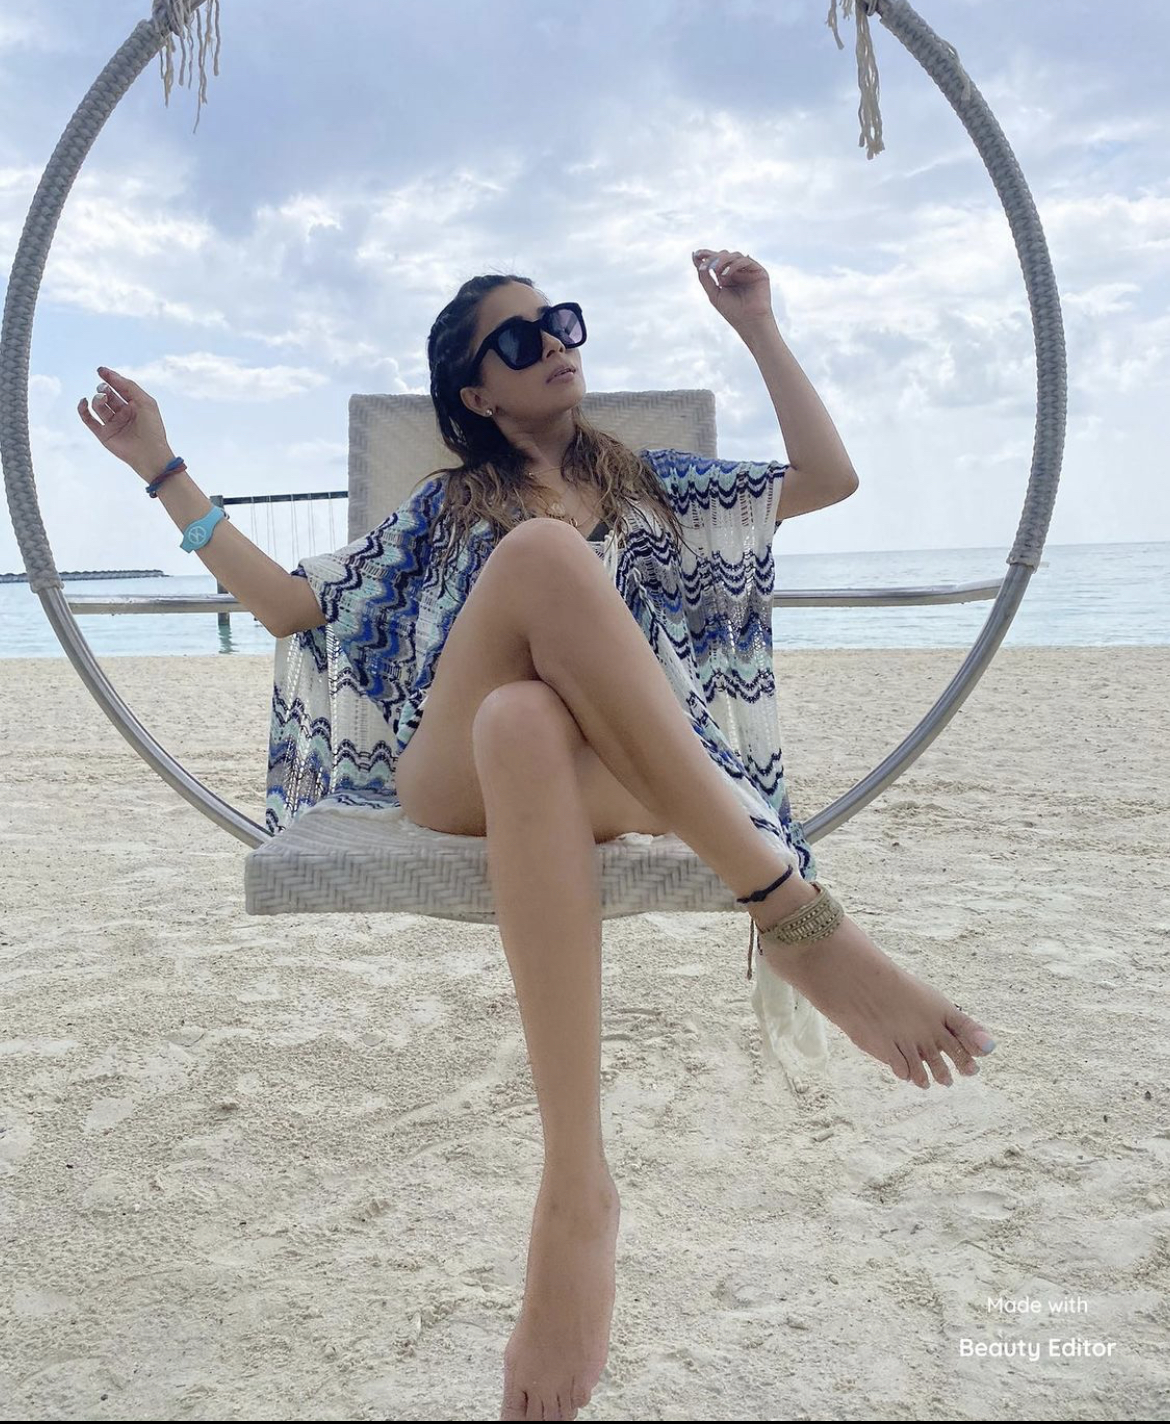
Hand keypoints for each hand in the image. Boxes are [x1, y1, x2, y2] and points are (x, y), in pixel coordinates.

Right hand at [77, 367, 173, 481]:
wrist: (149, 454)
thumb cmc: (152, 428)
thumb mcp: (145, 402)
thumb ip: (130, 386)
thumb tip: (112, 376)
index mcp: (135, 406)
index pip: (120, 388)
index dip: (110, 378)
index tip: (100, 370)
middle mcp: (123, 414)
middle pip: (108, 395)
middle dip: (104, 389)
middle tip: (104, 388)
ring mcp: (113, 424)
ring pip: (99, 406)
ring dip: (98, 399)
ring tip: (102, 399)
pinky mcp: (103, 434)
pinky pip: (89, 419)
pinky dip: (83, 410)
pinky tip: (84, 402)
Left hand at [692, 248, 773, 329]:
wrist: (749, 322)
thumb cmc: (732, 311)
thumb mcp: (713, 293)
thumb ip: (704, 277)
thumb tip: (694, 257)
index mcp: (726, 276)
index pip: (715, 261)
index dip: (706, 255)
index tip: (696, 254)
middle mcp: (737, 271)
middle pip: (724, 255)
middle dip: (713, 257)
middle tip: (705, 264)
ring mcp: (748, 270)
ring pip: (734, 255)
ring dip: (722, 260)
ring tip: (715, 270)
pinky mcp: (758, 270)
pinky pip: (745, 260)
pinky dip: (733, 265)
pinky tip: (725, 275)